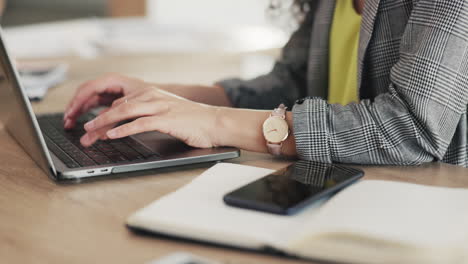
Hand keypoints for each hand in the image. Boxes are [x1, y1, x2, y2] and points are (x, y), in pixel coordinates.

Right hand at [63, 74, 150, 128]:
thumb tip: (102, 131)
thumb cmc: (156, 101)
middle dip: (75, 107)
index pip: (89, 88)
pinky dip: (91, 114)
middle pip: (87, 93)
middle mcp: (113, 84)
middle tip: (67, 121)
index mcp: (116, 80)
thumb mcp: (134, 110)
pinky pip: (99, 105)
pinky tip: (88, 124)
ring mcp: (114, 91)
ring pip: (91, 100)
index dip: (78, 101)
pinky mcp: (117, 100)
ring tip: (71, 124)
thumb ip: (116, 117)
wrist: (172, 104)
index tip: (71, 114)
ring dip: (80, 111)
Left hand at [80, 86, 219, 147]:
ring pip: (125, 112)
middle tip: (84, 130)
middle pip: (118, 105)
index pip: (120, 101)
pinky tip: (112, 135)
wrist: (215, 122)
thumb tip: (126, 123)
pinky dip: (124, 129)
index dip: (102, 113)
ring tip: (90, 131)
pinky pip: (140, 123)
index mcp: (152, 94)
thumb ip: (147, 113)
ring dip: (105, 122)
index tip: (90, 125)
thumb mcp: (166, 112)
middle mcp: (153, 96)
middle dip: (98, 118)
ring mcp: (160, 107)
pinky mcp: (167, 119)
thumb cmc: (192, 121)